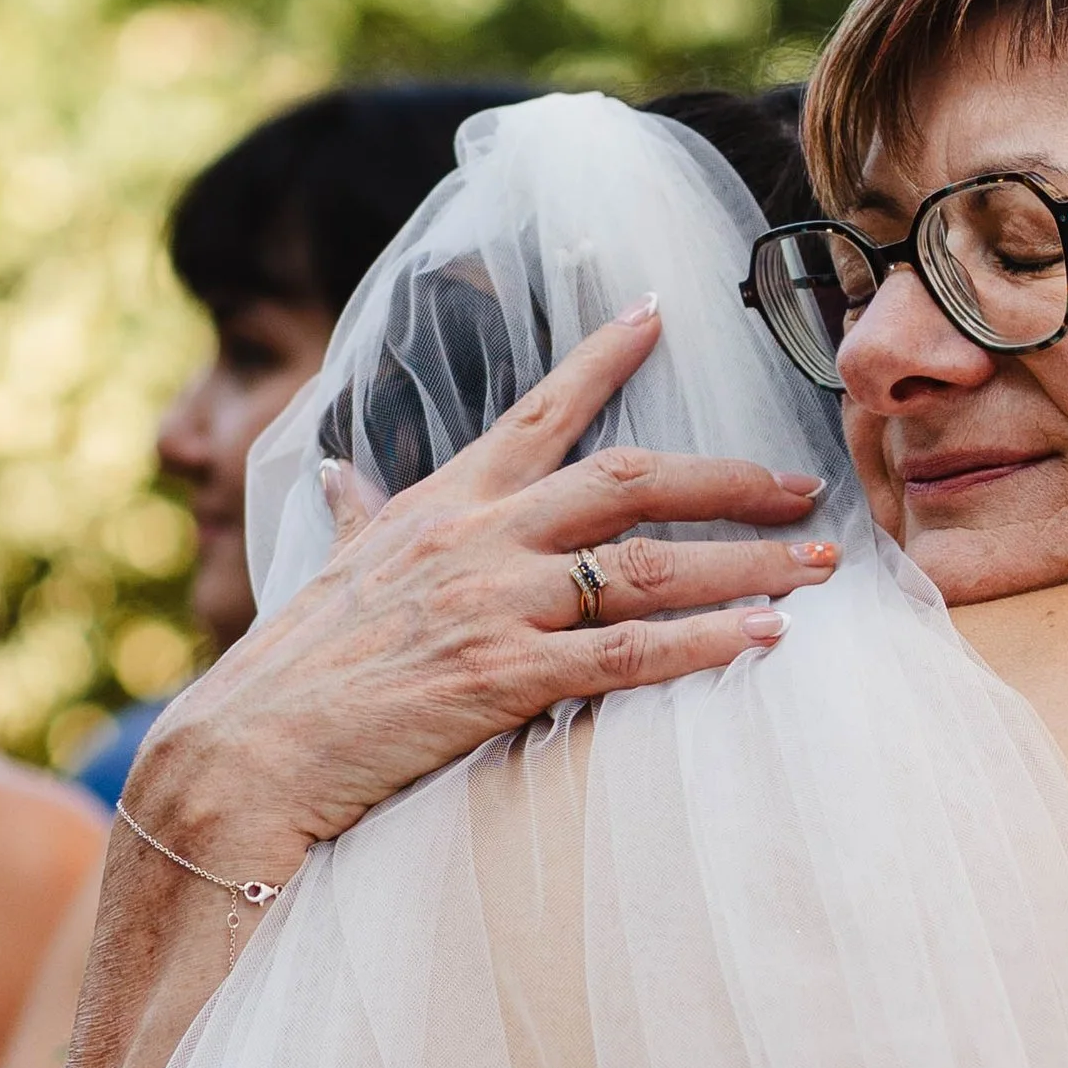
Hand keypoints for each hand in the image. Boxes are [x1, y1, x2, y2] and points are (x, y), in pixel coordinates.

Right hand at [132, 303, 843, 881]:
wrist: (247, 753)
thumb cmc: (296, 670)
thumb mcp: (330, 570)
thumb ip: (357, 518)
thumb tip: (341, 475)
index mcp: (441, 504)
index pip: (537, 412)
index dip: (603, 358)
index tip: (660, 314)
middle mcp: (476, 539)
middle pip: (629, 481)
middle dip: (730, 480)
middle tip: (807, 487)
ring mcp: (494, 605)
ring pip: (649, 566)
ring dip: (747, 565)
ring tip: (820, 568)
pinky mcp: (504, 678)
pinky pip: (628, 655)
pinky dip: (704, 644)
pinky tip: (765, 640)